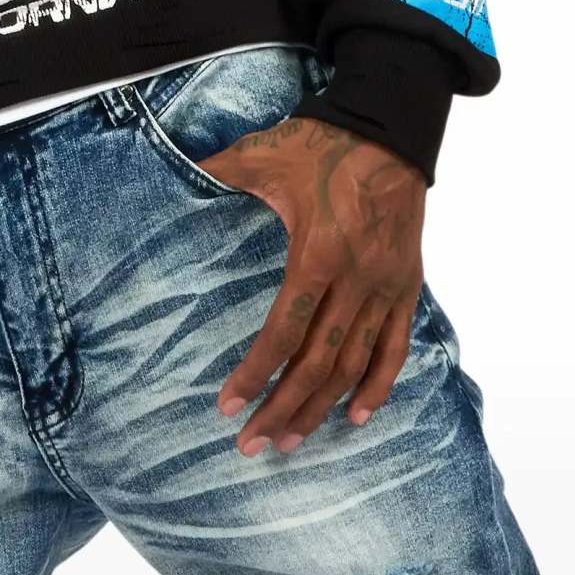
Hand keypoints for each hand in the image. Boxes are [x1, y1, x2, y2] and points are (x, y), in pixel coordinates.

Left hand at [197, 115, 425, 456]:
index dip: (255, 375)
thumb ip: (215, 171)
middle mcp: (356, 281)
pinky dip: (379, 385)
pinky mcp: (407, 285)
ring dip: (322, 409)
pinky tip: (357, 416)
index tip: (228, 407)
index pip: (283, 332)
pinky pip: (396, 347)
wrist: (390, 128)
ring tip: (291, 441)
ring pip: (354, 366)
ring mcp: (386, 287)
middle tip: (251, 445)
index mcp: (317, 255)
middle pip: (318, 364)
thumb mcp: (262, 154)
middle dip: (282, 409)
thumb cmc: (322, 143)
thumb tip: (166, 168)